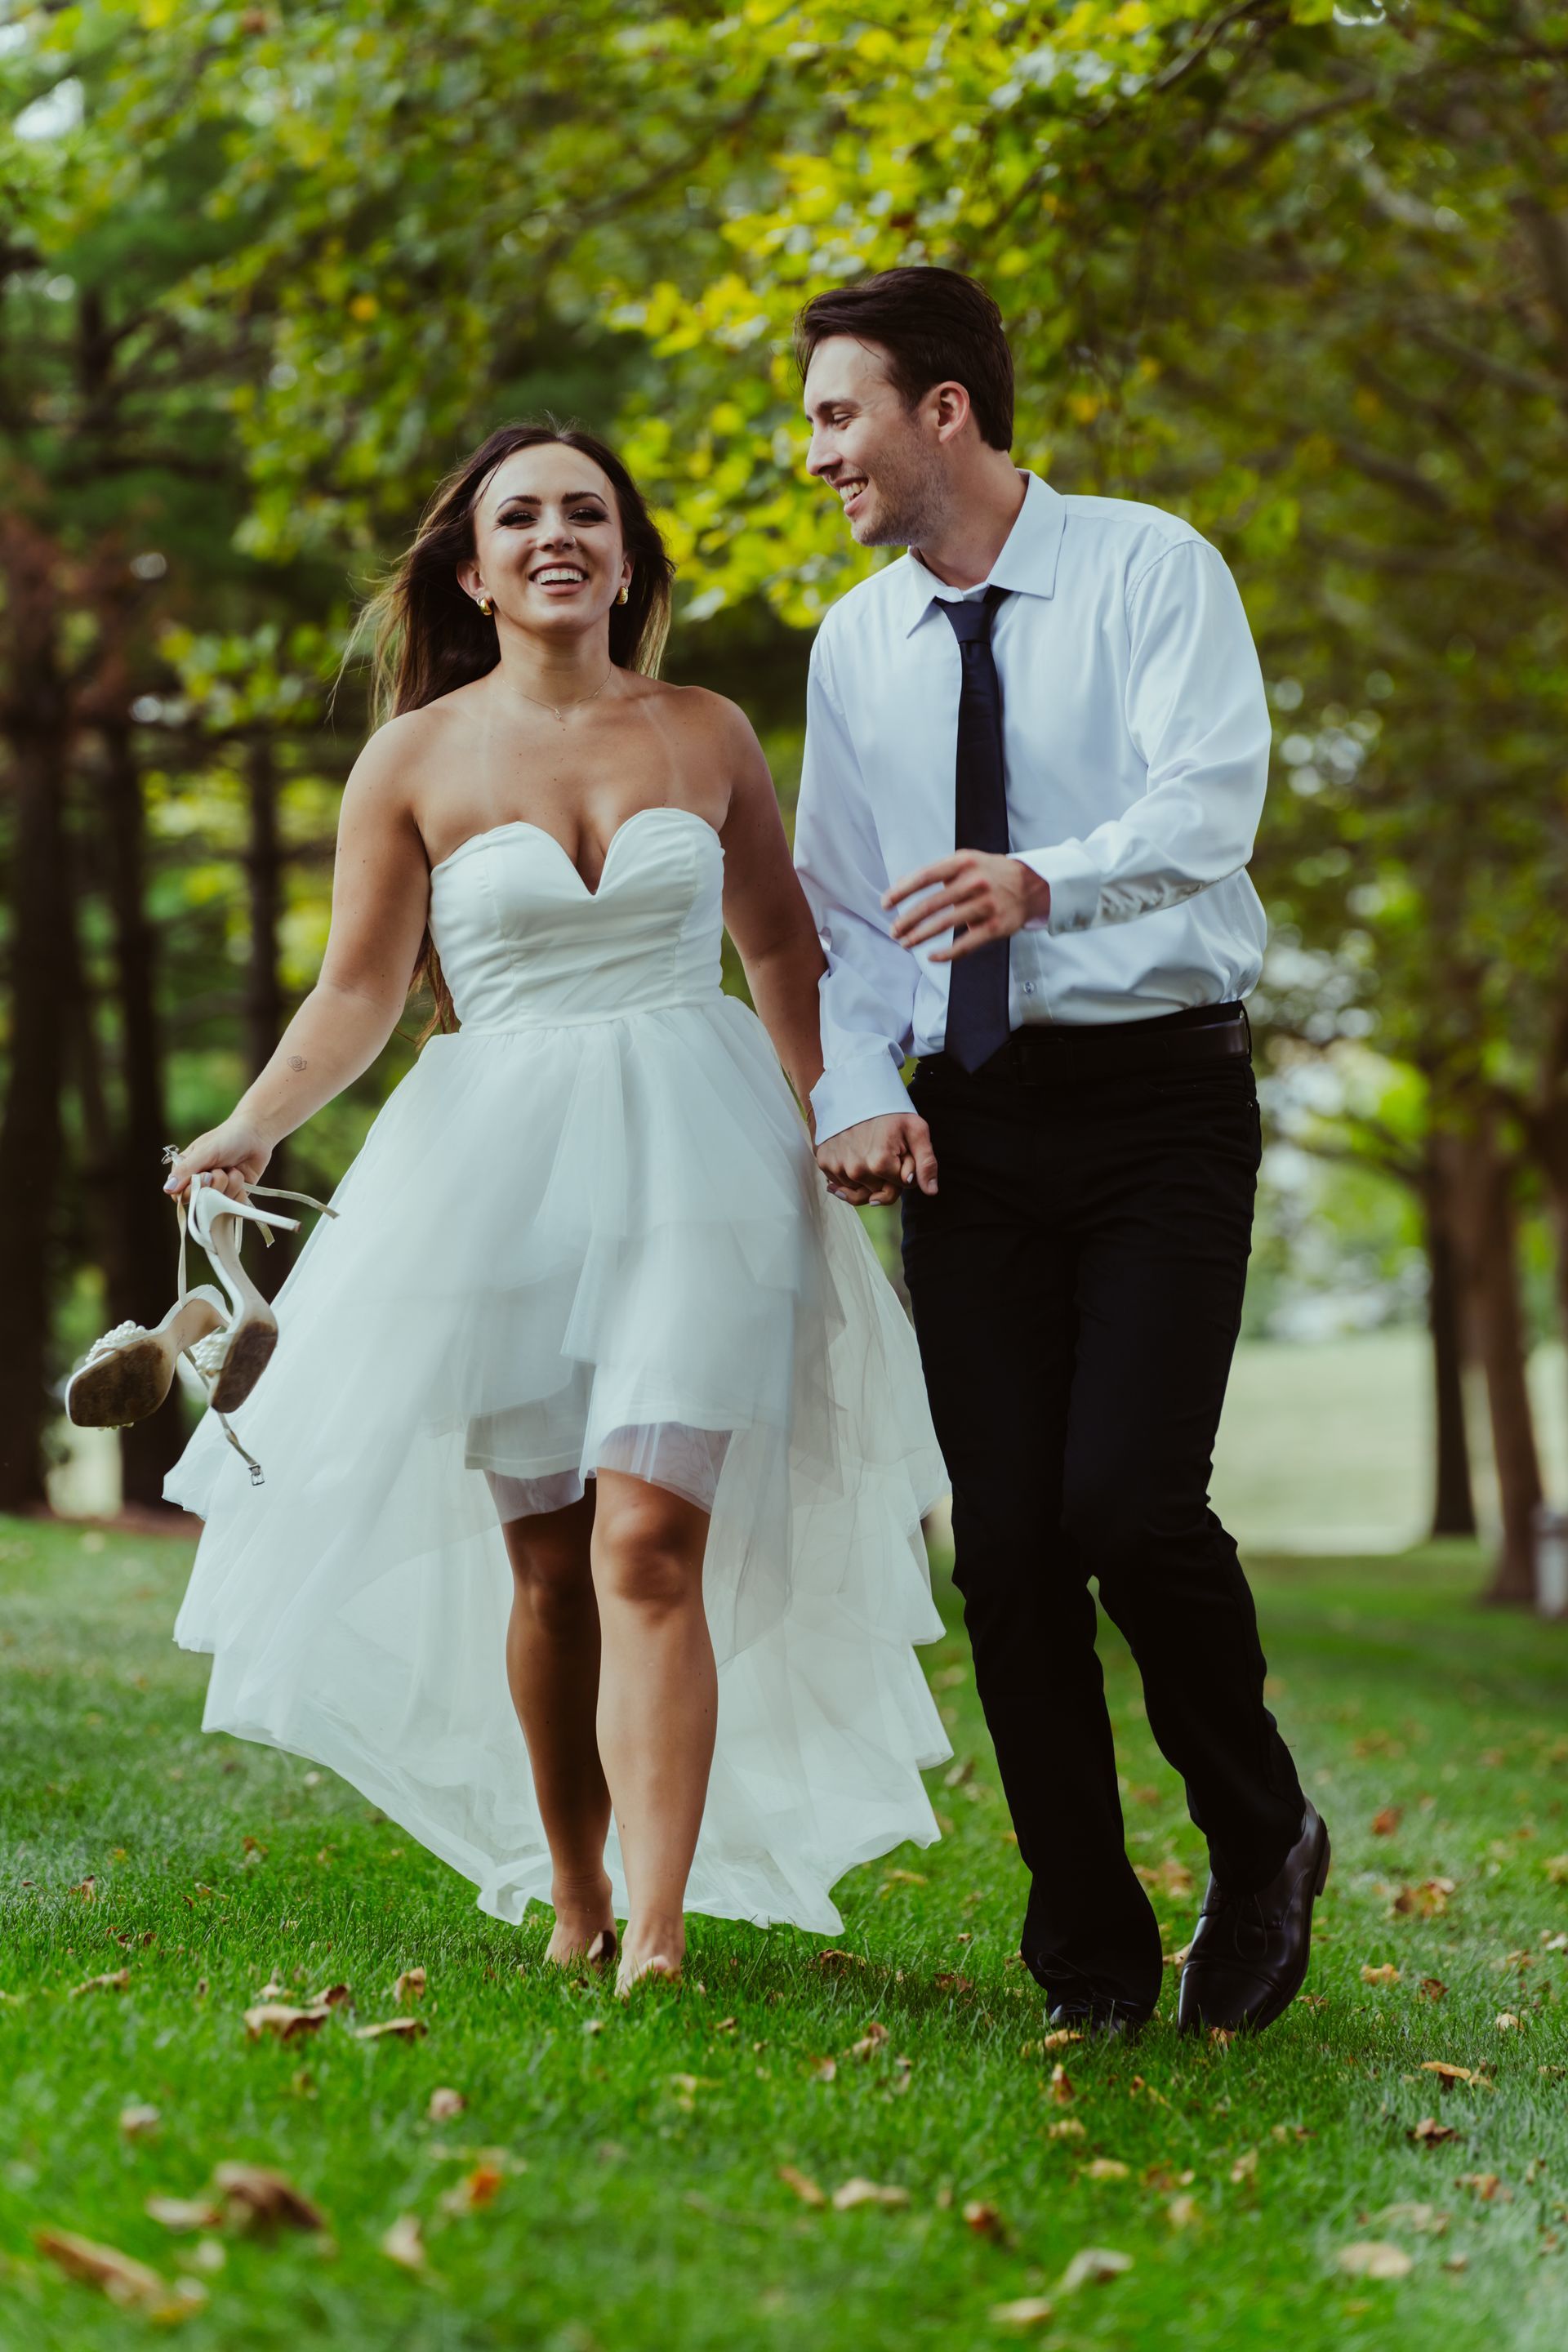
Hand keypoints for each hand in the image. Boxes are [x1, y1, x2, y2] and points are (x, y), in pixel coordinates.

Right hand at [162, 1123, 272, 1203]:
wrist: (256, 1135)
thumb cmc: (227, 1137)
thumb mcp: (204, 1152)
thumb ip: (186, 1170)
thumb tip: (167, 1189)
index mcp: (186, 1171)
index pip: (180, 1194)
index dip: (193, 1190)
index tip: (207, 1175)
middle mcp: (200, 1183)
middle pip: (200, 1202)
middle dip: (215, 1186)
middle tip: (221, 1170)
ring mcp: (218, 1190)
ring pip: (219, 1204)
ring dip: (230, 1185)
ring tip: (233, 1169)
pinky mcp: (234, 1194)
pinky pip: (234, 1205)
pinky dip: (240, 1191)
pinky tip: (242, 1178)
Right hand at [815, 1112, 936, 1207]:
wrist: (852, 1091)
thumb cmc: (888, 1111)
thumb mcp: (915, 1130)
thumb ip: (926, 1163)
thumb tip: (931, 1191)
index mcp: (880, 1163)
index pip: (901, 1186)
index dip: (905, 1169)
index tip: (901, 1150)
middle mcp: (856, 1170)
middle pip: (880, 1192)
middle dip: (886, 1177)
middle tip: (885, 1149)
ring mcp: (837, 1168)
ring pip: (860, 1191)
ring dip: (868, 1179)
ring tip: (868, 1151)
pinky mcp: (825, 1164)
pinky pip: (842, 1184)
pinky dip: (850, 1175)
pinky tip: (854, 1155)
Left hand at [883, 851, 1049, 959]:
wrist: (1032, 885)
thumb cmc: (990, 873)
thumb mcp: (964, 863)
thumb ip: (934, 873)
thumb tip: (899, 885)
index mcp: (963, 863)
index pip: (924, 877)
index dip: (901, 892)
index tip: (885, 905)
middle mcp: (974, 882)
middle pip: (931, 904)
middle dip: (906, 920)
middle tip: (893, 931)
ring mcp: (986, 905)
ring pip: (944, 925)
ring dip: (919, 936)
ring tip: (905, 943)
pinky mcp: (996, 926)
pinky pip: (965, 944)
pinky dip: (946, 953)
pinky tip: (931, 956)